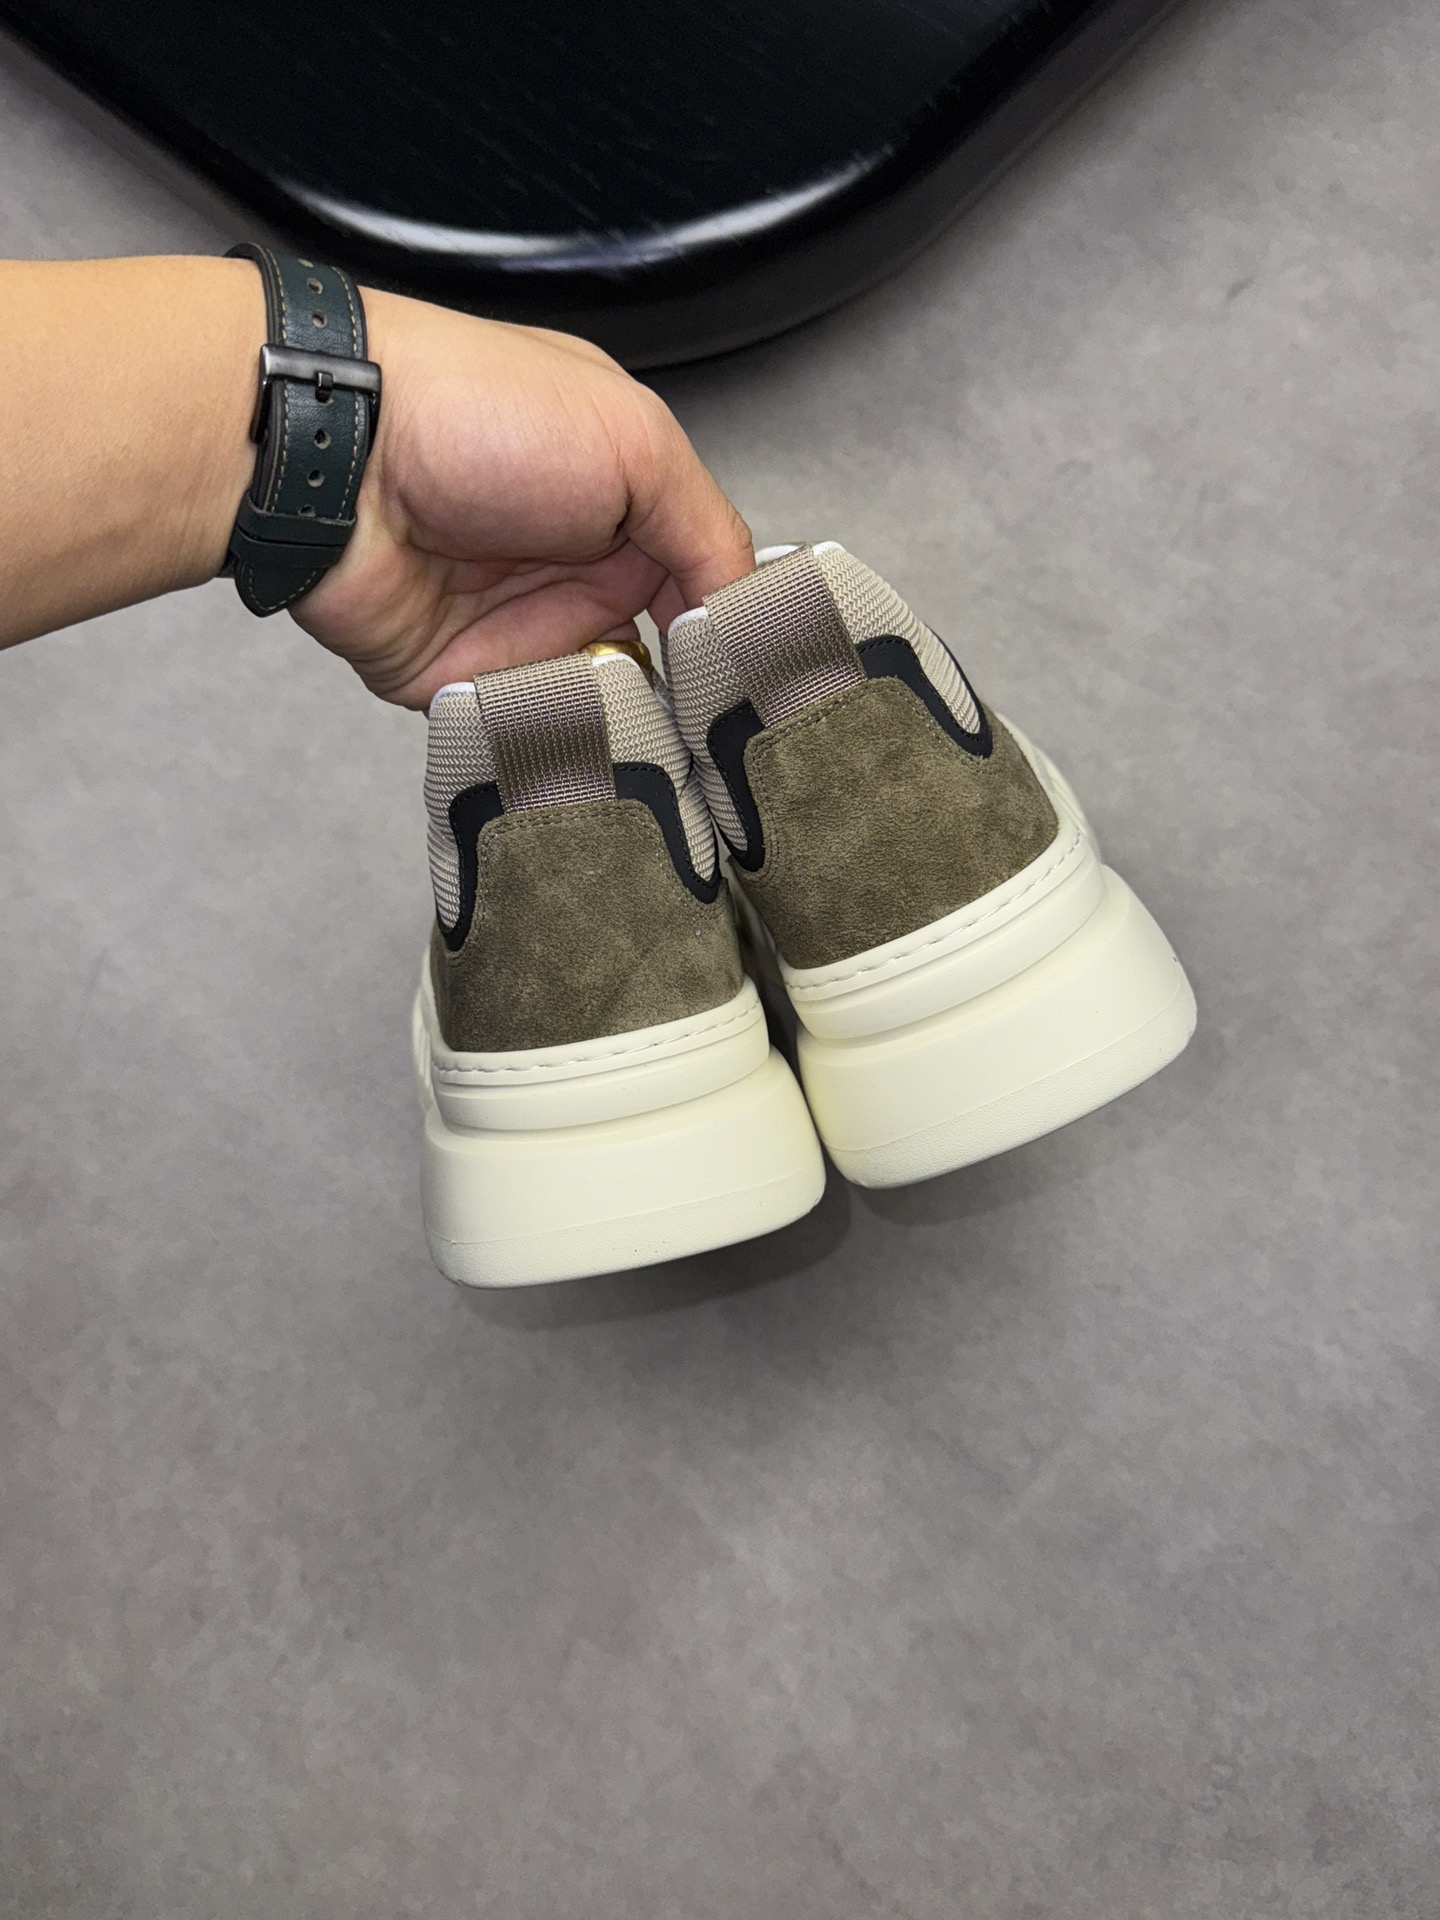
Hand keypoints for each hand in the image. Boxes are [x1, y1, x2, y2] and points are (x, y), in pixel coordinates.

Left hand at [294, 293, 752, 708]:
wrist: (337, 458)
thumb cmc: (476, 410)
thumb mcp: (637, 442)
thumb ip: (709, 531)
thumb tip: (748, 612)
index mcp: (622, 495)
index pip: (702, 580)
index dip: (731, 627)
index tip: (761, 675)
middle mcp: (574, 562)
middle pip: (661, 656)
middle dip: (687, 693)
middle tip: (720, 725)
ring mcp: (518, 625)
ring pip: (602, 704)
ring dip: (628, 723)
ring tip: (658, 739)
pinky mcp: (464, 680)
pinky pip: (527, 728)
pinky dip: (556, 738)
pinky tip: (586, 740)